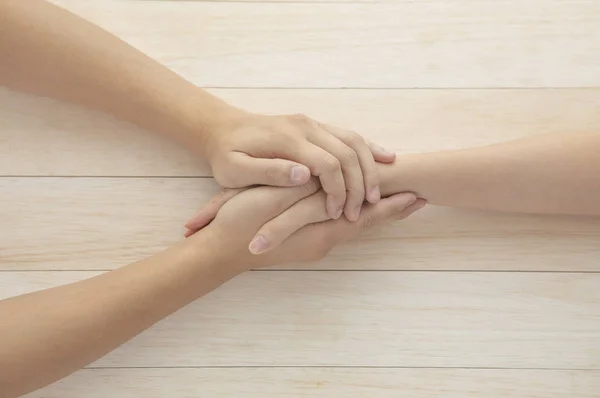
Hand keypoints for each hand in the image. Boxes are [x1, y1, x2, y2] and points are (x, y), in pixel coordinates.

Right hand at [187, 183, 424, 269]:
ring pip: (353, 224)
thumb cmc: (241, 224)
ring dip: (374, 212)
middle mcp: (324, 240)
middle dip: (390, 210)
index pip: (366, 217)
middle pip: (365, 223)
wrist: (219, 250)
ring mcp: (314, 242)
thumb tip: (326, 177)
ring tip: (396, 202)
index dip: (391, 206)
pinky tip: (355, 208)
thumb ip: (301, 191)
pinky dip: (354, 215)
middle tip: (418, 199)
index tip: (417, 196)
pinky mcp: (303, 240)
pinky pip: (337, 225)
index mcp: (320, 231)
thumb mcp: (272, 201)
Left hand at [204, 111, 395, 220]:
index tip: (338, 214)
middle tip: (362, 211)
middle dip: (360, 183)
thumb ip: (269, 172)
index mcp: (287, 139)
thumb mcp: (236, 170)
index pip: (328, 164)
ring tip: (376, 195)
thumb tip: (304, 176)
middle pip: (347, 152)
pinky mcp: (314, 125)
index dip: (338, 191)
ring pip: (353, 140)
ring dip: (369, 167)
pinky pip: (349, 134)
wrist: (221, 127)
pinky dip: (369, 148)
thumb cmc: (226, 155)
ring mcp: (312, 123)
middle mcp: (305, 126)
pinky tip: (385, 159)